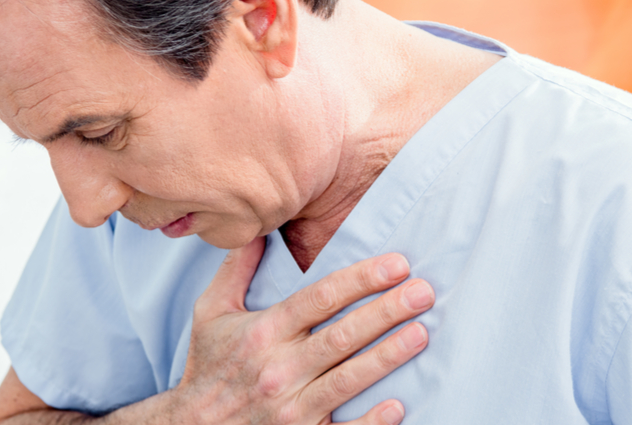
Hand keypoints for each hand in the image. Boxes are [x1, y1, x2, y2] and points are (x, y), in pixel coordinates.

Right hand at [173, 237, 433, 424]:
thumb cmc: (207, 367)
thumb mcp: (210, 312)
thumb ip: (236, 269)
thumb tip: (259, 227)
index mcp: (263, 333)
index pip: (319, 298)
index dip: (360, 279)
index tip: (397, 263)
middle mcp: (278, 369)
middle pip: (342, 335)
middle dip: (386, 311)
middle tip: (423, 292)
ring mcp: (290, 409)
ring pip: (347, 379)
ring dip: (387, 356)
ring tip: (421, 333)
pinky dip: (370, 422)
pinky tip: (398, 404)